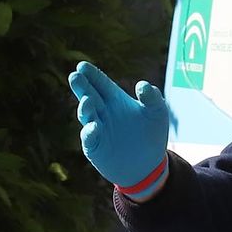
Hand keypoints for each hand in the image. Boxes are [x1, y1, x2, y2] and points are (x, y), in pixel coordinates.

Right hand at [67, 61, 169, 199]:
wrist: (148, 165)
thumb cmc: (152, 134)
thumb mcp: (157, 113)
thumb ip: (152, 97)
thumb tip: (143, 85)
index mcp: (115, 100)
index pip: (101, 84)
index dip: (92, 75)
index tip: (82, 65)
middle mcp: (103, 112)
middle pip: (89, 95)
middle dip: (81, 86)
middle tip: (75, 75)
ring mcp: (97, 129)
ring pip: (87, 115)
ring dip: (85, 107)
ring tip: (87, 100)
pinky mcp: (95, 147)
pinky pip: (89, 138)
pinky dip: (89, 132)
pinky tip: (94, 126)